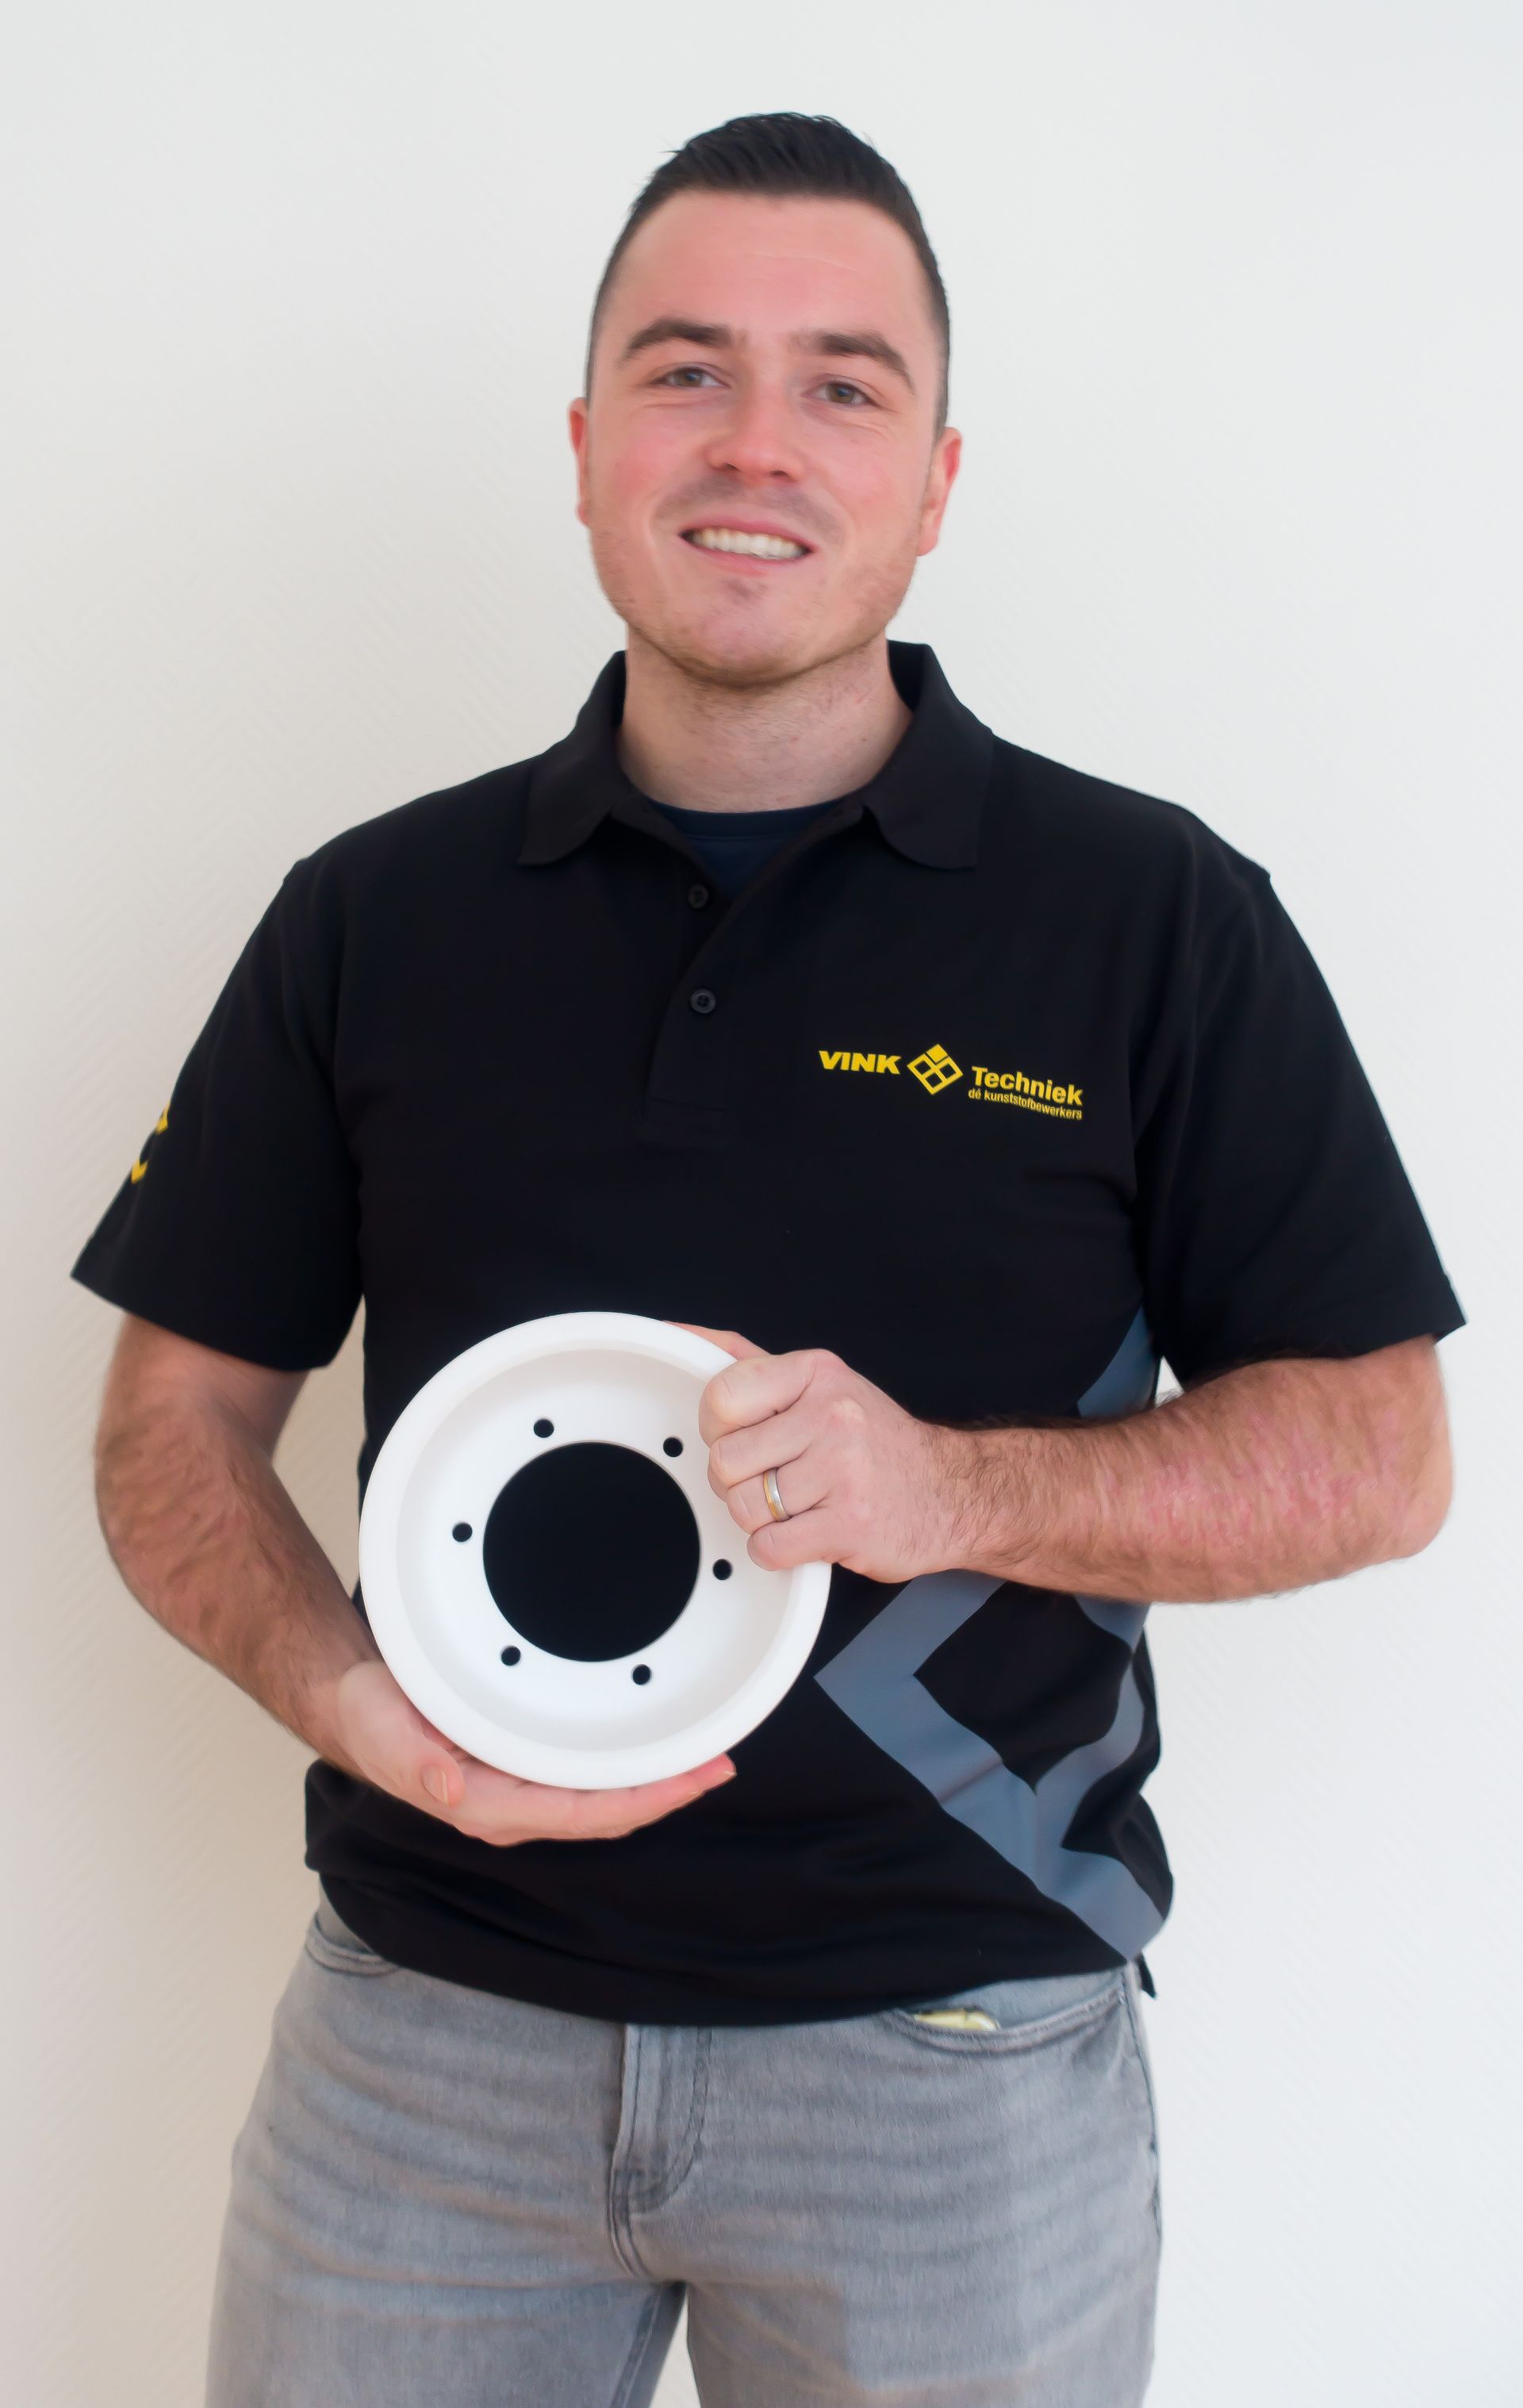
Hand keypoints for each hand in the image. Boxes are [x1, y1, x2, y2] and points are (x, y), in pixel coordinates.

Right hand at [323, 1659, 735, 1842]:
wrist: (356, 1703)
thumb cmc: (370, 1717)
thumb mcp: (383, 1731)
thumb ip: (414, 1764)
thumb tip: (453, 1794)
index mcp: (486, 1806)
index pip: (580, 1814)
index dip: (640, 1803)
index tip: (689, 1783)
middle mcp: (511, 1806)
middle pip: (605, 1812)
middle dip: (665, 1793)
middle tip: (721, 1763)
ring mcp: (519, 1789)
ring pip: (601, 1796)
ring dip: (654, 1780)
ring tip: (705, 1754)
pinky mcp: (521, 1767)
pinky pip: (585, 1774)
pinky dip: (626, 1763)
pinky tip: (655, 1747)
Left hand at [670, 1322, 971, 1582]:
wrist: (950, 1493)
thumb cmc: (874, 1441)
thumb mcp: (819, 1383)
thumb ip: (746, 1360)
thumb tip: (681, 1336)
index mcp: (816, 1374)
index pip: (720, 1397)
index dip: (719, 1428)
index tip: (744, 1435)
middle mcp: (832, 1415)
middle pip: (725, 1461)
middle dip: (740, 1481)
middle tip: (777, 1478)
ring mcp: (843, 1471)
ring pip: (744, 1508)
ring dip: (761, 1518)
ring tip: (798, 1505)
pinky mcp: (849, 1525)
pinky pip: (769, 1548)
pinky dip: (777, 1551)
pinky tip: (807, 1531)